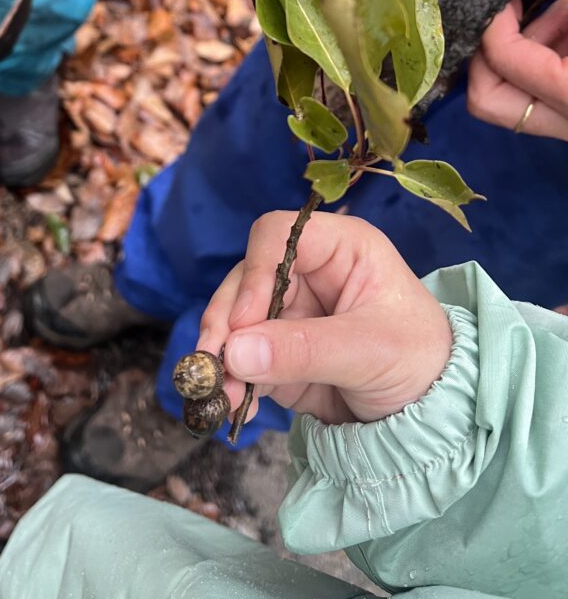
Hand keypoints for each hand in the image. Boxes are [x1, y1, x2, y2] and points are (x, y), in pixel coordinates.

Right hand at [198, 211, 451, 425]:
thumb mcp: (369, 351)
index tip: (243, 321)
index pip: (278, 236)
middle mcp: (308, 271)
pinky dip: (232, 380)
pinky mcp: (277, 350)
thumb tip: (235, 352)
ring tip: (222, 395)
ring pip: (234, 318)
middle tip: (215, 364)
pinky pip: (241, 357)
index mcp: (339, 247)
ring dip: (221, 356)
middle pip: (246, 278)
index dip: (255, 273)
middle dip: (227, 322)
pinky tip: (235, 406)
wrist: (435, 414)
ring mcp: (289, 311)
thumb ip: (304, 349)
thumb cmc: (420, 360)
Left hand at [468, 0, 567, 139]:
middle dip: (488, 52)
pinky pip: (535, 99)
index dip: (495, 21)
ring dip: (516, 53)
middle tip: (505, 13)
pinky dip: (539, 59)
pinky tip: (562, 22)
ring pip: (510, 103)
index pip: (505, 60)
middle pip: (489, 99)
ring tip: (549, 10)